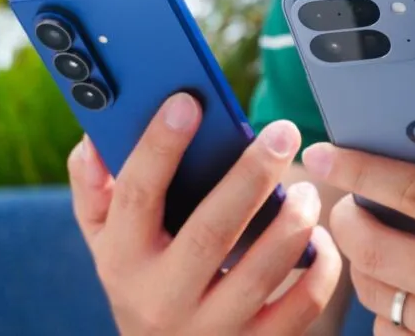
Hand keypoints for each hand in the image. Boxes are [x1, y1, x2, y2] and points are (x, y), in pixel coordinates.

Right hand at [66, 93, 340, 335]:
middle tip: (284, 132)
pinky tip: (320, 237)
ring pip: (262, 271)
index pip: (136, 196)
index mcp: (123, 261)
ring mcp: (211, 329)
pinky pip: (301, 306)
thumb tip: (94, 138)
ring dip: (293, 221)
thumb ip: (96, 190)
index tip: (188, 101)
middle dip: (251, 176)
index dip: (159, 146)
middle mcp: (163, 298)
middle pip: (211, 231)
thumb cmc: (140, 282)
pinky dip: (321, 267)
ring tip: (306, 188)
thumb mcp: (106, 243)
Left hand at [302, 91, 414, 335]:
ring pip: (379, 297)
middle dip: (345, 220)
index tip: (323, 153)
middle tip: (345, 202)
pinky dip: (384, 308)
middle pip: (379, 251)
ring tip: (369, 236)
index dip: (360, 169)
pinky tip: (396, 282)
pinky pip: (396, 335)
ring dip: (360, 263)